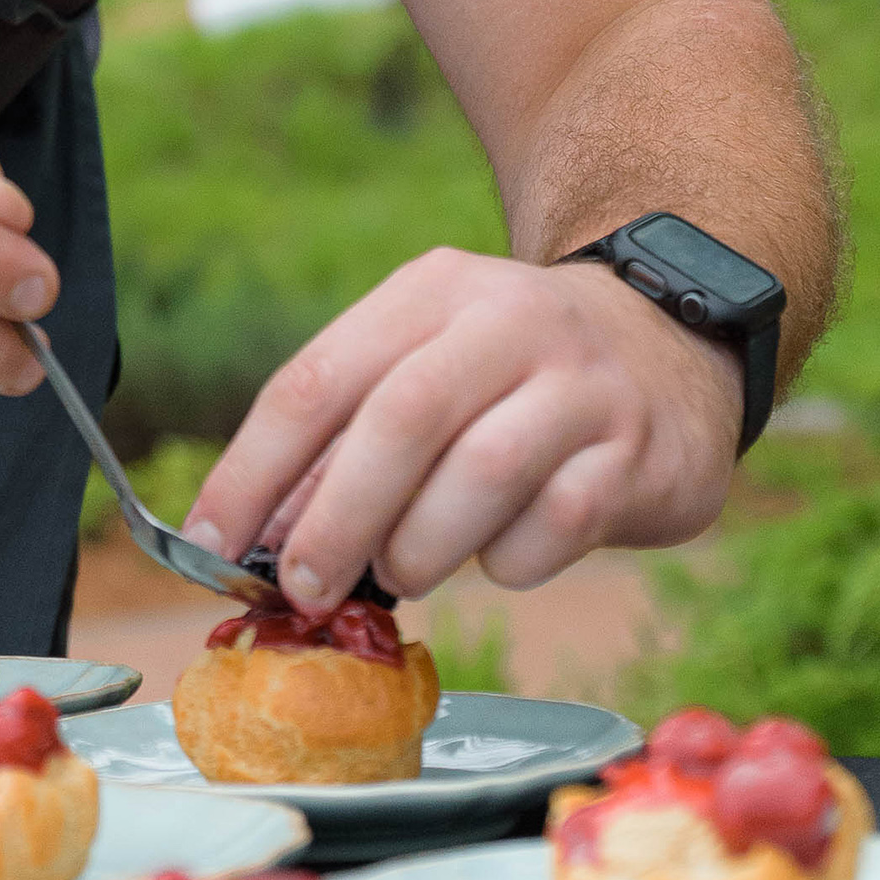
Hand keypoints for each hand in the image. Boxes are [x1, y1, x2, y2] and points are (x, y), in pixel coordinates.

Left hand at [182, 248, 739, 612]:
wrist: (669, 346)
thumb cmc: (509, 376)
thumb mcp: (424, 370)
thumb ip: (346, 441)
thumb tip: (256, 536)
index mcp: (429, 292)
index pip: (318, 378)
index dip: (254, 468)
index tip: (210, 543)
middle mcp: (505, 321)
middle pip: (399, 420)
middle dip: (334, 518)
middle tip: (302, 587)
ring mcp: (579, 383)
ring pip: (479, 472)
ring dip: (419, 546)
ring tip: (399, 574)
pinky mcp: (636, 451)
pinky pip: (555, 525)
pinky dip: (509, 559)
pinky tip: (500, 554)